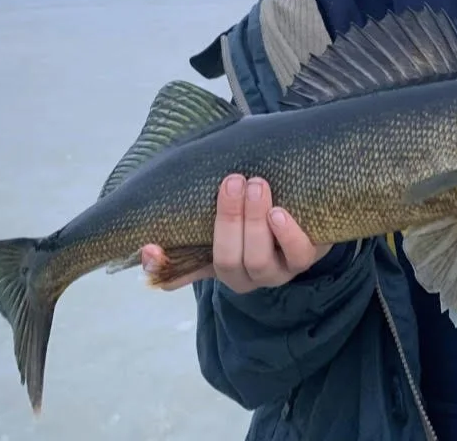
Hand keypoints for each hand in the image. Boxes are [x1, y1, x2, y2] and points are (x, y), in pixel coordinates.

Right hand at [140, 174, 332, 291]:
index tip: (149, 246)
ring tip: (256, 185)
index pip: (176, 273)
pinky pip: (298, 254)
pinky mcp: (307, 258)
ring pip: (259, 261)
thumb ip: (200, 205)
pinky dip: (287, 235)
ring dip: (255, 222)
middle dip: (228, 221)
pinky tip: (279, 213)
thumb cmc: (256, 206)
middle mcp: (243, 275)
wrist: (306, 205)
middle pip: (226, 260)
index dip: (160, 265)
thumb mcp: (228, 206)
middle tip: (232, 181)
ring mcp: (276, 270)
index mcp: (214, 261)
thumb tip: (165, 205)